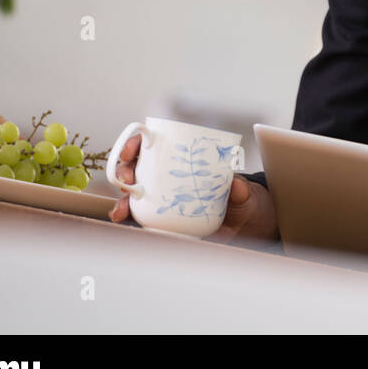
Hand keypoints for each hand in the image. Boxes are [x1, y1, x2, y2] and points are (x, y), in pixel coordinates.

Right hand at [107, 133, 279, 243]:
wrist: (245, 225)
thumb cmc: (241, 200)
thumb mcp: (243, 192)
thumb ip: (240, 189)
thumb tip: (236, 185)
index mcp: (184, 163)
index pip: (154, 147)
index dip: (137, 143)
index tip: (132, 149)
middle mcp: (168, 179)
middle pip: (136, 169)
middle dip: (124, 172)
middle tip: (128, 180)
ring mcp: (163, 200)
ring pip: (133, 195)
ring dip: (122, 199)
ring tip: (122, 208)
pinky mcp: (163, 221)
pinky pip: (141, 219)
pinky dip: (129, 218)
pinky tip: (124, 221)